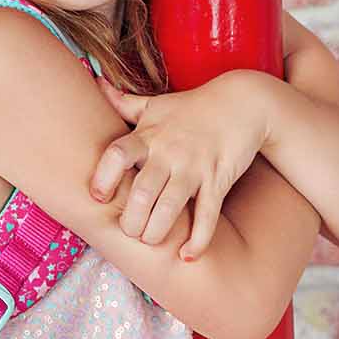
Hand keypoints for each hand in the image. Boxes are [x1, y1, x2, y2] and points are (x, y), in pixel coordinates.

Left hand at [88, 73, 271, 259]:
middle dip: (131, 220)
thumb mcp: (155, 104)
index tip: (98, 196)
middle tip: (130, 231)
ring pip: (170, 207)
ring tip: (152, 240)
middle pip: (142, 192)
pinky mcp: (218, 180)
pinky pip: (207, 214)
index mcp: (148, 135)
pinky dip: (199, 239)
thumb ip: (123, 102)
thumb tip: (94, 82)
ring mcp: (194, 167)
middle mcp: (168, 152)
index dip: (103, 177)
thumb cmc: (192, 107)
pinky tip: (188, 256)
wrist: (244, 102)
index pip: (117, 154)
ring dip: (157, 232)